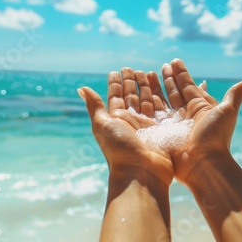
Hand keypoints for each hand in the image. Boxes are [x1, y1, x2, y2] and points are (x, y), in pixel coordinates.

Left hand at [78, 68, 173, 184]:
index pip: (115, 98)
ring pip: (145, 101)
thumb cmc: (119, 150)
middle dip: (130, 83)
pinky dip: (159, 97)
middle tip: (130, 68)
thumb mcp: (103, 125)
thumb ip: (95, 106)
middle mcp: (130, 123)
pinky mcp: (161, 130)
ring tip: (144, 71)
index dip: (115, 85)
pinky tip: (159, 86)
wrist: (142, 173)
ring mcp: (146, 126)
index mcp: (115, 121)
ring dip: (144, 87)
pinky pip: (160, 109)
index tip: (115, 71)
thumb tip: (80, 88)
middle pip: (130, 98)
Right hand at [147, 59, 241, 183]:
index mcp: (200, 108)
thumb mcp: (227, 111)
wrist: (202, 165)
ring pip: (161, 101)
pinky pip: (151, 114)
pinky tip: (140, 93)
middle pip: (175, 92)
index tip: (174, 61)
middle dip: (167, 78)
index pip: (189, 86)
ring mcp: (172, 124)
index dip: (182, 74)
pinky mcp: (160, 132)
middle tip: (161, 66)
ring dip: (154, 87)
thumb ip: (236, 94)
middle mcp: (186, 115)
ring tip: (146, 74)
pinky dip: (146, 103)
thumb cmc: (216, 137)